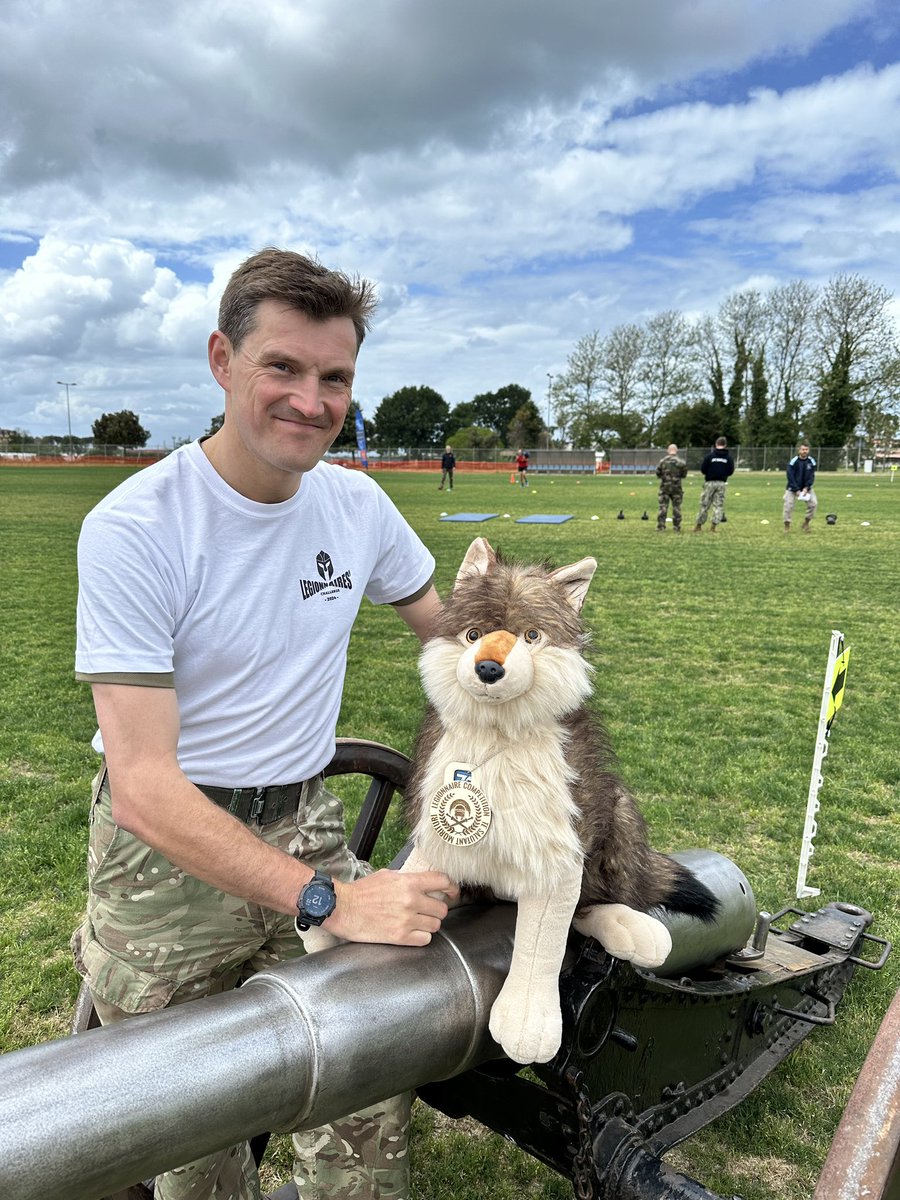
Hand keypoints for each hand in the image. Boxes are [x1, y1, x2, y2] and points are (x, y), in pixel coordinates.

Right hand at [326, 869, 458, 945]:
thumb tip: (425, 882)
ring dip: (429, 924)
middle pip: (442, 908)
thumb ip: (409, 879)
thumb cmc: (362, 891)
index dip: (451, 888)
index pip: (443, 881)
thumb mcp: (387, 875)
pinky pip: (425, 940)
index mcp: (409, 882)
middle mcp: (411, 900)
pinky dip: (421, 937)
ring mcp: (406, 920)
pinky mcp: (400, 937)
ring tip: (417, 922)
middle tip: (427, 911)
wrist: (342, 908)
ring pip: (436, 925)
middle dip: (436, 910)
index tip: (452, 893)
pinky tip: (412, 933)